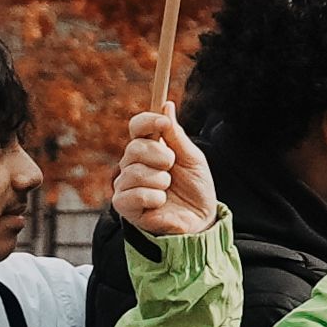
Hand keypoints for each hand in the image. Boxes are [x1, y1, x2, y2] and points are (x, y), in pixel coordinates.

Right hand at [102, 108, 214, 244]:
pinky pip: (131, 194)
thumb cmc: (196, 189)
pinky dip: (153, 197)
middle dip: (159, 155)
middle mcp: (134, 164)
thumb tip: (166, 105)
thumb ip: (176, 135)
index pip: (137, 127)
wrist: (201, 220)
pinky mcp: (125, 206)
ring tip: (168, 188)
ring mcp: (127, 184)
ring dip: (159, 180)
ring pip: (133, 171)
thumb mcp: (192, 158)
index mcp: (149, 149)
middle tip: (172, 166)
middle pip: (134, 147)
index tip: (163, 122)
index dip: (147, 121)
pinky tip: (160, 202)